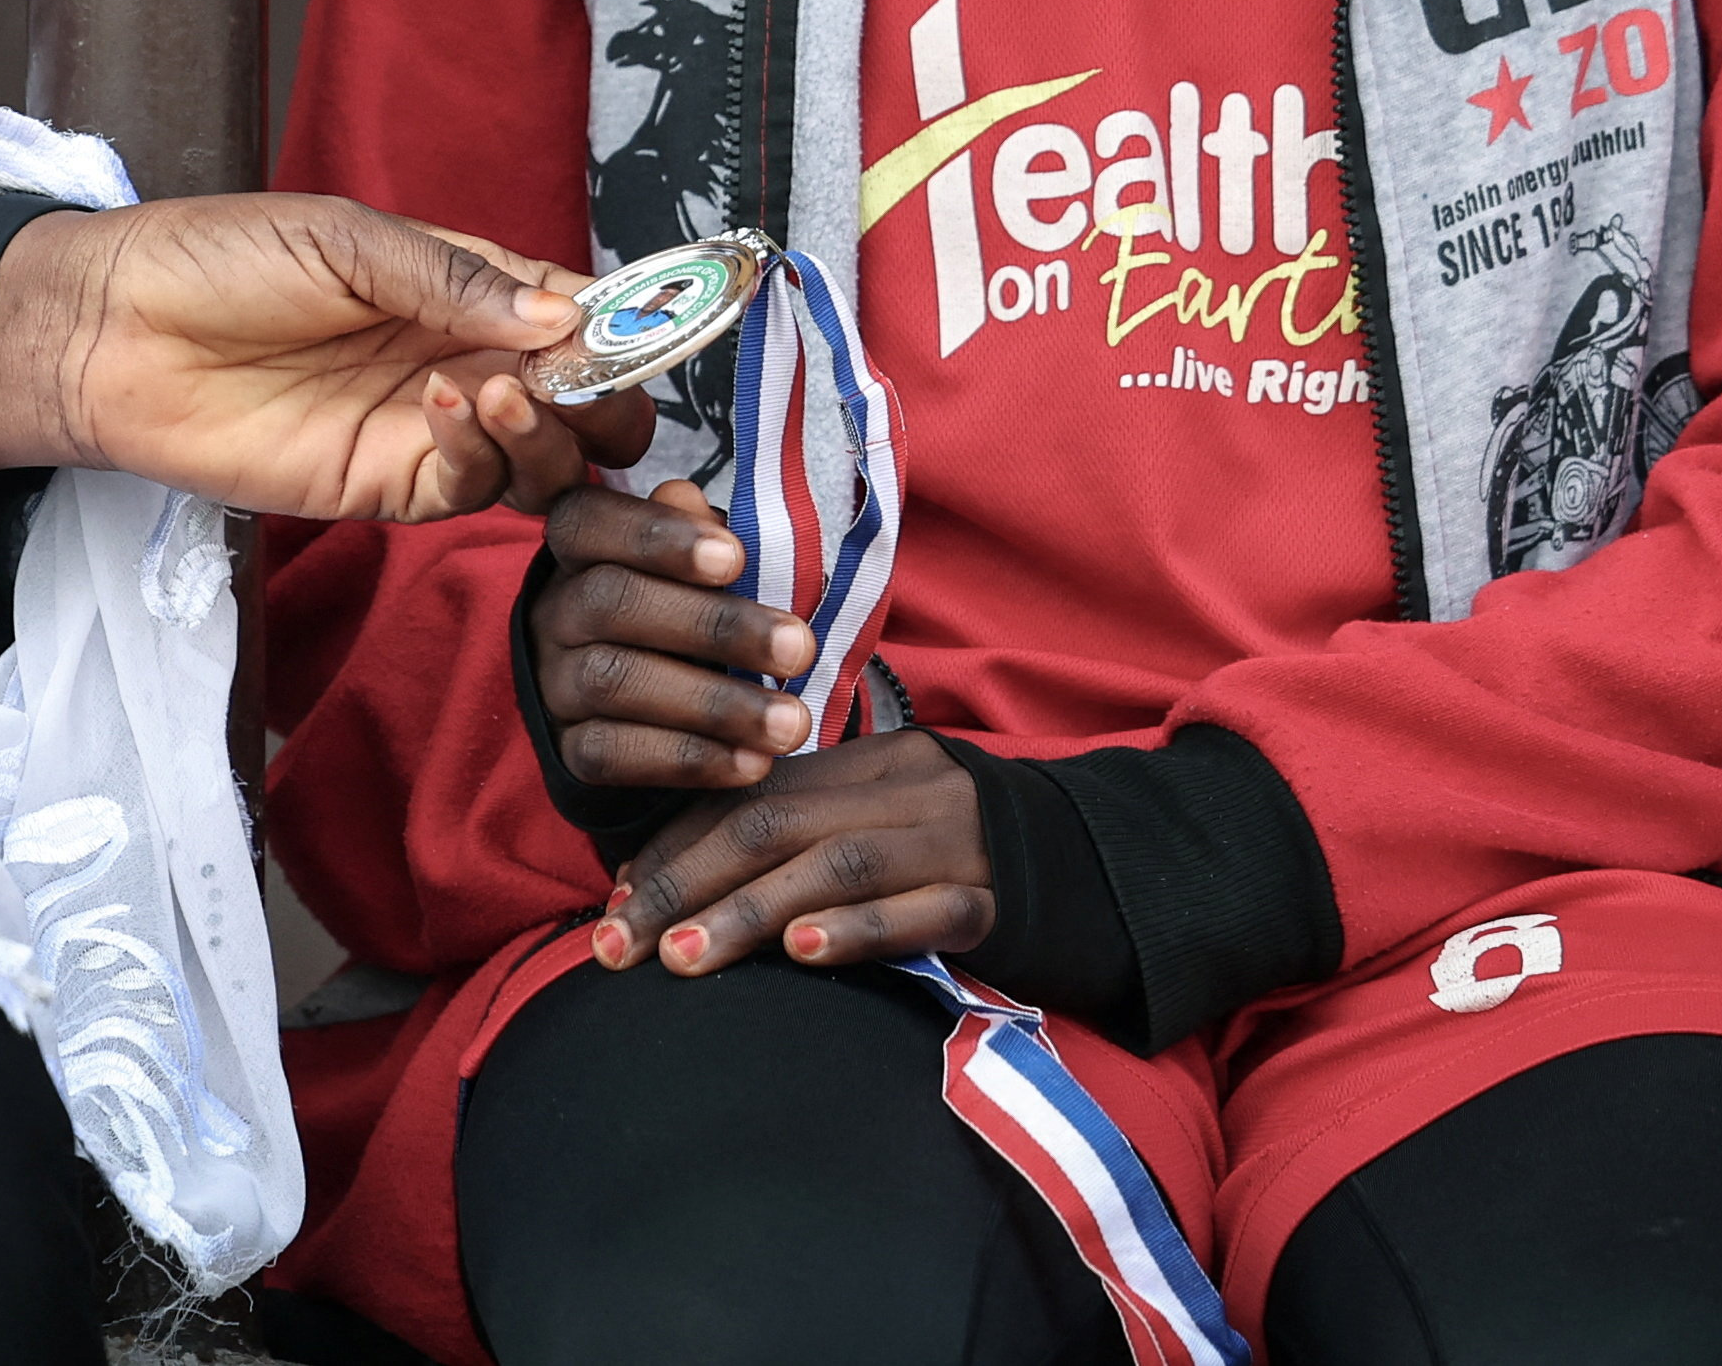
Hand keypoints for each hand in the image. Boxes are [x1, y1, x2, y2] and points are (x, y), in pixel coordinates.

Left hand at [0, 194, 655, 518]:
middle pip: (582, 399)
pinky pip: (471, 490)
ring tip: (495, 386)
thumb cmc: (218, 257)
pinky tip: (447, 409)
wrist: (114, 330)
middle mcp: (460, 358)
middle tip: (581, 379)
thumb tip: (565, 312)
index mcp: (461, 285)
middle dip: (606, 395)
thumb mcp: (344, 237)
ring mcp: (427, 428)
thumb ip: (455, 276)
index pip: (575, 310)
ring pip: (544, 457)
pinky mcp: (384, 486)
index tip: (653, 327)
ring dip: (547, 428)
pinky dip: (482, 457)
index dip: (623, 321)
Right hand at [527, 475, 816, 796]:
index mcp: (583, 546)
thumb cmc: (690, 608)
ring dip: (713, 704)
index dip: (657, 534)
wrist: (651, 705)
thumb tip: (701, 508)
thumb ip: (704, 535)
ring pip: (614, 682)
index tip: (735, 558)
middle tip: (799, 648)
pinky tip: (752, 763)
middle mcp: (557, 610)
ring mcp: (556, 682)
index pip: (592, 522)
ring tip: (790, 723)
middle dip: (713, 626)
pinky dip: (689, 759)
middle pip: (612, 602)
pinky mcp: (569, 750)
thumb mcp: (700, 564)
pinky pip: (613, 754)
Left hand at [594, 729, 993, 979]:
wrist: (1109, 871)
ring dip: (748, 912)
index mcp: (868, 763)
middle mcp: (904, 789)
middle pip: (774, 826)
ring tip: (685, 958)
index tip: (612, 902)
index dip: (673, 846)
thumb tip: (683, 882)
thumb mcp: (885, 825)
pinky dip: (855, 930)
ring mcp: (954, 841)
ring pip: (834, 865)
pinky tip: (802, 953)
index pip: (749, 796)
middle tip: (620, 945)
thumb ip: (804, 835)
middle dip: (684, 885)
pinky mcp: (998, 902)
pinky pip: (921, 912)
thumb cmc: (968, 859)